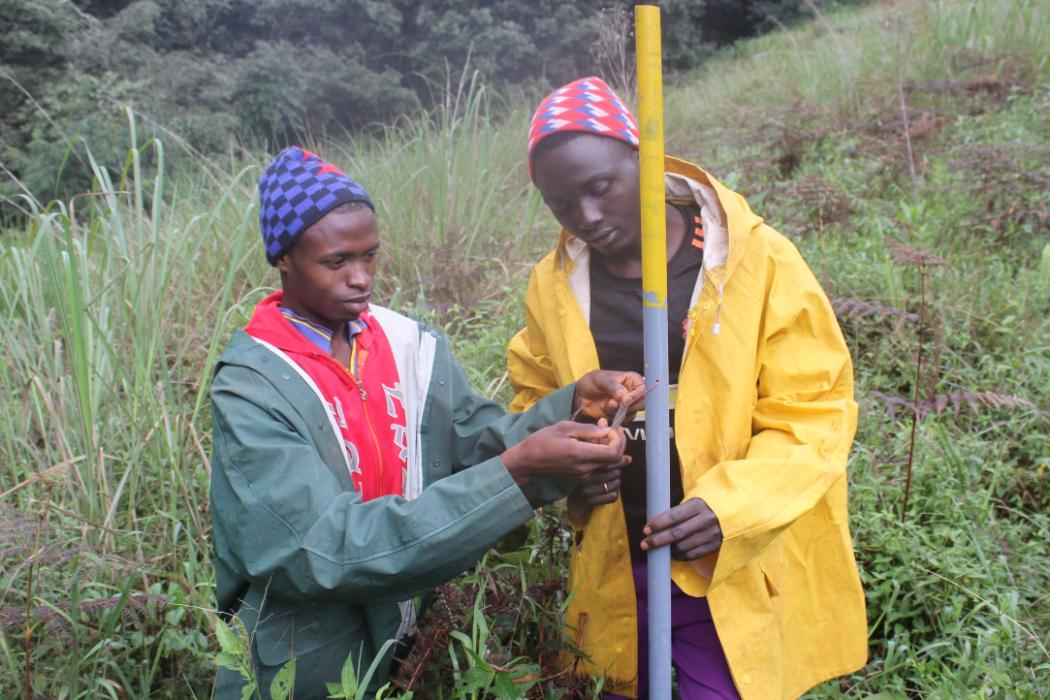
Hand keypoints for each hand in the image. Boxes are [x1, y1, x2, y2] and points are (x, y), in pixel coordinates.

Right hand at [502, 421, 625, 485]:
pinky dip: (602, 454)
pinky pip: (599, 466)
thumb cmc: (541, 441)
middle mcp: (586, 468)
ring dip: (611, 449)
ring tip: (602, 433)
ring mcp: (583, 475)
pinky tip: (594, 443)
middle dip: (618, 442)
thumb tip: (607, 429)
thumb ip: (588, 429)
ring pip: (609, 464)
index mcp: (581, 455)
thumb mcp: (563, 427)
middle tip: (611, 428)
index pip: (614, 453)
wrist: (527, 462)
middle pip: (615, 459)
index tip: (610, 428)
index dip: (618, 439)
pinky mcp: (581, 476)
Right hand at [566, 454, 631, 521]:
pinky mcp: (590, 501)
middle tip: (613, 474)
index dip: (620, 460)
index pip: (609, 462)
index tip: (627, 459)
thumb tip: (628, 458)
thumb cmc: (588, 479)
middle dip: (617, 473)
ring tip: (610, 483)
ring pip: (616, 484)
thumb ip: (608, 461)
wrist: (575, 499)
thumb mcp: (594, 467)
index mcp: (586, 466)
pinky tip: (607, 492)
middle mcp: (585, 478)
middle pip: (615, 472)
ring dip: (616, 484)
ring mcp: (587, 490)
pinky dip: (613, 494)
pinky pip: (613, 496)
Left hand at [573, 370, 645, 421]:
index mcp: (633, 380)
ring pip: (632, 413)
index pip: (644, 390)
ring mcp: (629, 405)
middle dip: (627, 406)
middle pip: (642, 404)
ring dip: (617, 412)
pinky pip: (624, 421)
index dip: (636, 396)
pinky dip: (613, 418)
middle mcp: (634, 393)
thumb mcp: (600, 380)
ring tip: (605, 404)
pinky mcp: (623, 416)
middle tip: (613, 404)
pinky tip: (604, 410)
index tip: (624, 400)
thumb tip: (623, 395)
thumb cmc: (592, 382)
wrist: (581, 395)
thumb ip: (612, 386)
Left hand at [641, 498, 722, 560]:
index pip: (674, 516)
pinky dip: (679, 556)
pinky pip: (692, 554)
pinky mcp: (715, 546)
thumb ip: (678, 512)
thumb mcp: (695, 503)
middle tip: (645, 544)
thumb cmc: (707, 507)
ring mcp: (712, 534)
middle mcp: (706, 519)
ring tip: (657, 549)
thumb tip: (655, 525)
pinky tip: (672, 554)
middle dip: (658, 540)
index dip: (658, 524)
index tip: (646, 530)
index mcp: (699, 505)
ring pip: (683, 546)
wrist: (735, 514)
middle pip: (677, 533)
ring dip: (667, 550)